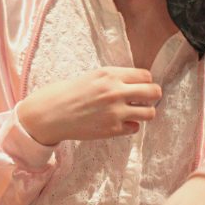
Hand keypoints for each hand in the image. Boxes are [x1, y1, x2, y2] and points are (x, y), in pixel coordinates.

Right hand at [16, 66, 160, 144]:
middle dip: (152, 96)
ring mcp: (115, 112)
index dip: (145, 82)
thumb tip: (136, 83)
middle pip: (154, 92)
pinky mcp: (112, 130)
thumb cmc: (68, 93)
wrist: (50, 114)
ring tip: (133, 112)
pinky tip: (118, 123)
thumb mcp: (92, 76)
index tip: (139, 86)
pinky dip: (129, 126)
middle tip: (145, 100)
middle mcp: (115, 92)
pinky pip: (135, 128)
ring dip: (144, 112)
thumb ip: (114, 78)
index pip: (146, 76)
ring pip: (150, 113)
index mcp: (110, 75)